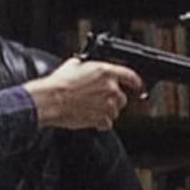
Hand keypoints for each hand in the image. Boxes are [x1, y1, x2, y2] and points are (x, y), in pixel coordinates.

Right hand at [25, 58, 143, 129]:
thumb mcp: (74, 65)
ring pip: (115, 112)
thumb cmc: (60, 83)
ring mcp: (108, 105)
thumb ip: (89, 66)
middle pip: (122, 98)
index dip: (137, 83)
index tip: (139, 87)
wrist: (51, 100)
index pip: (131, 77)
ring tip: (89, 108)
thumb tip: (89, 65)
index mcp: (106, 72)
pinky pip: (107, 124)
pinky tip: (88, 117)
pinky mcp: (102, 119)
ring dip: (106, 112)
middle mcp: (110, 88)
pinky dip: (100, 123)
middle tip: (98, 100)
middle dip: (112, 100)